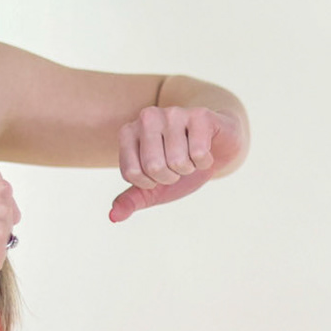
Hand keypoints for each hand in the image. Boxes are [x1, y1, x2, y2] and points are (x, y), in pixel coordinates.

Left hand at [111, 105, 244, 221]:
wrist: (217, 148)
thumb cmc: (180, 166)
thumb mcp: (154, 188)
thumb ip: (132, 200)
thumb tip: (114, 217)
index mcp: (129, 132)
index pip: (131, 173)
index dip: (150, 183)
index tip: (159, 172)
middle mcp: (148, 117)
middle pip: (154, 166)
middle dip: (171, 176)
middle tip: (178, 165)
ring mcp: (174, 113)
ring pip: (178, 161)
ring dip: (189, 168)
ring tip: (191, 156)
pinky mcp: (200, 115)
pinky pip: (199, 154)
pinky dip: (205, 162)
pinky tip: (206, 150)